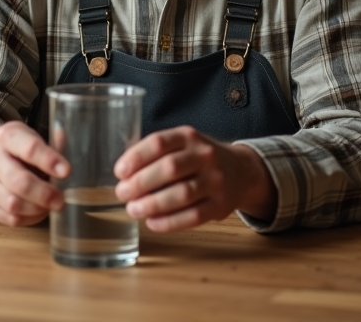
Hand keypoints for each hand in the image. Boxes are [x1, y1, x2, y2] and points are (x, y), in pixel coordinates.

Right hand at [0, 121, 69, 226]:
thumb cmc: (18, 148)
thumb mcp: (33, 137)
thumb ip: (54, 145)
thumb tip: (75, 148)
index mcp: (7, 137)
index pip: (29, 149)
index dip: (49, 161)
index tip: (66, 171)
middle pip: (19, 182)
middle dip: (44, 194)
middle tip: (60, 199)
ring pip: (13, 204)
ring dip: (37, 209)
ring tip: (50, 205)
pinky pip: (10, 219)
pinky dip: (29, 219)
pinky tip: (38, 211)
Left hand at [113, 126, 275, 231]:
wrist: (241, 171)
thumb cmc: (199, 159)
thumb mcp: (182, 144)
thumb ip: (156, 154)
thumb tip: (123, 175)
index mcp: (189, 137)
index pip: (159, 142)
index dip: (136, 157)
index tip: (119, 172)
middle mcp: (204, 156)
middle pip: (169, 169)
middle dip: (140, 183)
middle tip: (122, 193)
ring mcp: (216, 181)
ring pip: (181, 194)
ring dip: (152, 204)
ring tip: (133, 210)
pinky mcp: (221, 205)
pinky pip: (193, 216)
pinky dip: (169, 222)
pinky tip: (152, 223)